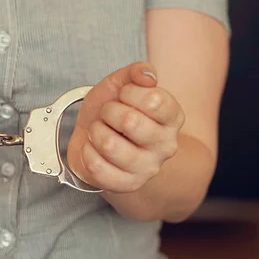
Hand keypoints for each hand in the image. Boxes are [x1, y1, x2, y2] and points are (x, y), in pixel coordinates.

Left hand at [67, 62, 184, 192]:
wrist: (99, 140)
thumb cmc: (113, 110)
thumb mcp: (121, 84)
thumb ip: (136, 72)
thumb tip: (147, 74)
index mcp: (172, 118)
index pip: (153, 99)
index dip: (129, 92)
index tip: (123, 96)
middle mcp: (166, 146)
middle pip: (129, 121)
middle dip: (108, 112)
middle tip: (108, 115)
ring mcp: (147, 169)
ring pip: (109, 145)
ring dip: (96, 132)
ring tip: (100, 132)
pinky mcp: (126, 185)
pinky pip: (96, 166)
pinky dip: (87, 152)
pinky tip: (93, 149)